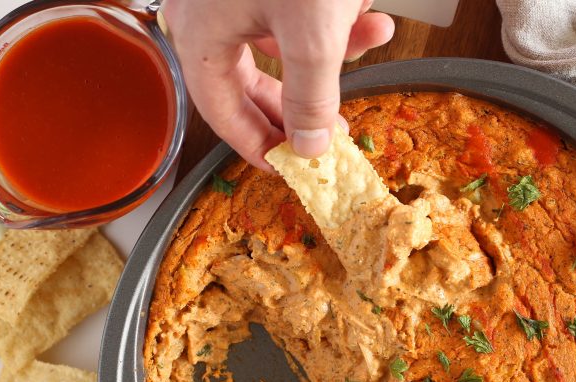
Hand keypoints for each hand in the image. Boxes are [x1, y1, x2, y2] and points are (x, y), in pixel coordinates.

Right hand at [162, 0, 393, 167]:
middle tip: (331, 130)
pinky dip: (335, 12)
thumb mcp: (311, 34)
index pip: (220, 111)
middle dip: (301, 102)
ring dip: (335, 47)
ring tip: (373, 34)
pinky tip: (367, 6)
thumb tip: (307, 149)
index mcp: (201, 33)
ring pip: (285, 41)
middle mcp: (209, 12)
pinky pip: (298, 8)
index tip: (286, 171)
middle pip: (250, 80)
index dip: (254, 146)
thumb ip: (309, 98)